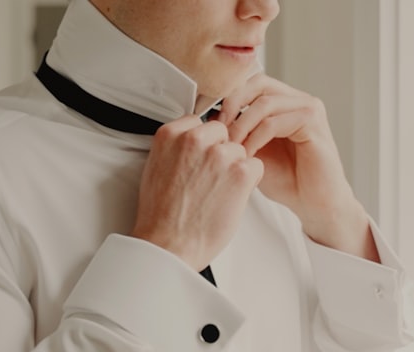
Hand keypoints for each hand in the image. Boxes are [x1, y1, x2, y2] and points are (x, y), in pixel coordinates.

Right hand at [132, 115, 263, 270]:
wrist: (168, 244)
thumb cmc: (161, 215)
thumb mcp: (156, 168)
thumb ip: (176, 148)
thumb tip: (194, 142)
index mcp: (170, 135)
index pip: (199, 121)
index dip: (204, 142)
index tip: (202, 157)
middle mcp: (194, 139)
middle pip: (223, 131)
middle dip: (221, 151)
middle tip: (211, 177)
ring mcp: (218, 154)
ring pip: (240, 149)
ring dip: (235, 168)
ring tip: (218, 192)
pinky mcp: (239, 172)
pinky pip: (256, 165)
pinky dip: (249, 181)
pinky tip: (231, 196)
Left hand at [219, 74, 378, 261]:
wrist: (314, 203)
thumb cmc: (287, 180)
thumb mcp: (252, 150)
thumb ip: (237, 131)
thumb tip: (209, 118)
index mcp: (284, 102)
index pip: (252, 83)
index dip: (229, 98)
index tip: (212, 122)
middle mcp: (298, 100)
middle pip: (258, 84)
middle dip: (233, 106)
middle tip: (219, 131)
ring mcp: (308, 108)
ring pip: (264, 103)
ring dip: (241, 126)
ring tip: (231, 148)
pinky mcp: (313, 123)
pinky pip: (275, 122)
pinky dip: (256, 138)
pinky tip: (248, 155)